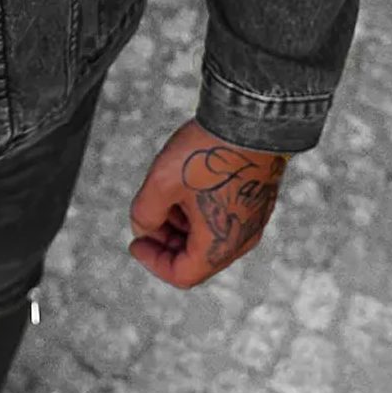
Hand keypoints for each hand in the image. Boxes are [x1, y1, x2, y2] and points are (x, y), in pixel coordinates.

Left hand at [128, 117, 288, 288]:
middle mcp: (242, 239)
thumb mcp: (162, 183)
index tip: (135, 242)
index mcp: (221, 245)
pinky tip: (184, 186)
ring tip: (163, 195)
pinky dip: (198, 212)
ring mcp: (252, 219)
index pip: (182, 275)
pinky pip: (223, 218)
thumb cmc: (207, 153)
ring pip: (209, 237)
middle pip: (196, 258)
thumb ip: (145, 214)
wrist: (251, 118)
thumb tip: (141, 227)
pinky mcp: (256, 199)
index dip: (152, 261)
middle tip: (145, 217)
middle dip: (165, 241)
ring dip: (181, 225)